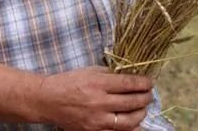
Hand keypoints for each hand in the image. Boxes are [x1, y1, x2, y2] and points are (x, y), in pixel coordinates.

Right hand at [34, 66, 152, 130]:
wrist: (48, 100)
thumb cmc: (68, 82)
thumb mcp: (89, 71)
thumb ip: (110, 74)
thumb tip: (130, 76)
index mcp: (98, 83)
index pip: (129, 83)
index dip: (143, 83)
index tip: (149, 82)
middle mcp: (99, 102)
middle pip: (132, 102)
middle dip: (145, 98)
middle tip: (149, 94)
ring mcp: (97, 120)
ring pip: (129, 121)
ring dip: (141, 114)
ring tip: (143, 108)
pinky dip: (129, 128)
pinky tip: (133, 122)